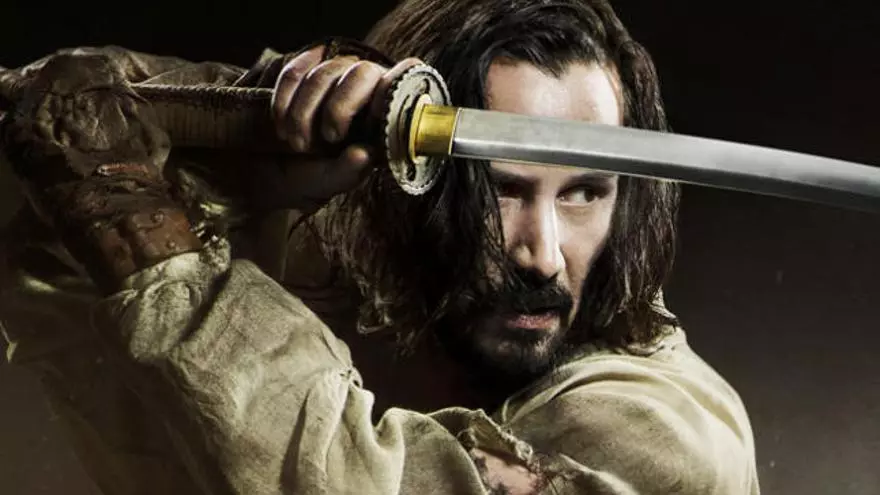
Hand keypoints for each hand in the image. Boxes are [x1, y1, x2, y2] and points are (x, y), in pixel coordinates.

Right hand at [253, 45, 422, 211]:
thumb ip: (346, 173)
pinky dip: (283, 98)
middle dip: (339, 107)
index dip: (391, 91)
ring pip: (324, 72)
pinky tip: (279, 123)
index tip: (373, 118)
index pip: (402, 81)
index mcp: (380, 119)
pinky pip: (294, 70)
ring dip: (304, 110)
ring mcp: (329, 78)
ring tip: (294, 143)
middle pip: (361, 72)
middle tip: (325, 140)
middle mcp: (360, 92)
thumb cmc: (301, 181)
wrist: (256, 175)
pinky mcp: (298, 72)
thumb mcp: (324, 185)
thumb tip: (364, 153)